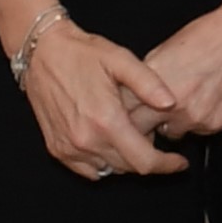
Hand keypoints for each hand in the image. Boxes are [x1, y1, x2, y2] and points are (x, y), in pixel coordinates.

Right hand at [16, 23, 183, 181]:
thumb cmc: (81, 53)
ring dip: (125, 159)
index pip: (145, 161)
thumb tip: (170, 103)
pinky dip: (103, 162)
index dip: (166, 165)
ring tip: (127, 133)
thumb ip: (148, 83)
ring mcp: (69, 148)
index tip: (179, 163)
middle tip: (149, 132)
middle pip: (129, 168)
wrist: (42, 52)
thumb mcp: (120, 59)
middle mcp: (86, 140)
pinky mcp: (57, 149)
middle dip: (147, 156)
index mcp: (106, 121)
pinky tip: (107, 140)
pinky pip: (89, 170)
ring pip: (110, 170)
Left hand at [133, 0, 221, 140]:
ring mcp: (194, 116)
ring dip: (168, 124)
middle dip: (139, 125)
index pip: (123, 109)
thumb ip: (146, 77)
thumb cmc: (206, 35)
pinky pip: (195, 132)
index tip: (120, 112)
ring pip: (169, 134)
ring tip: (181, 102)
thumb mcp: (164, 50)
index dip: (120, 112)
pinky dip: (194, 121)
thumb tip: (130, 94)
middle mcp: (172, 103)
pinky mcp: (214, 124)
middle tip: (144, 116)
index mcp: (154, 81)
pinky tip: (203, 101)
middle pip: (141, 130)